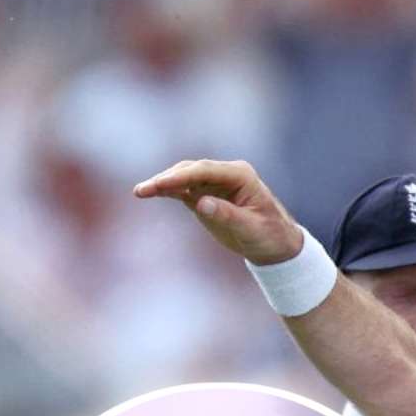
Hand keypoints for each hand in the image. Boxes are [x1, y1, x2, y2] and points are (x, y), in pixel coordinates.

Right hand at [133, 159, 304, 264]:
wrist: (275, 246)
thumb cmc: (269, 235)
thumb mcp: (250, 228)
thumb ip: (227, 215)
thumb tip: (201, 202)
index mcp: (241, 175)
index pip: (206, 170)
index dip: (181, 176)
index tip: (160, 183)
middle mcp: (226, 175)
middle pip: (191, 170)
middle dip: (167, 178)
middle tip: (144, 190)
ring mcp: (214, 184)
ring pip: (183, 177)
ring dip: (162, 183)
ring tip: (141, 192)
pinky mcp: (204, 196)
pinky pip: (182, 189)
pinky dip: (166, 190)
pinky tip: (148, 193)